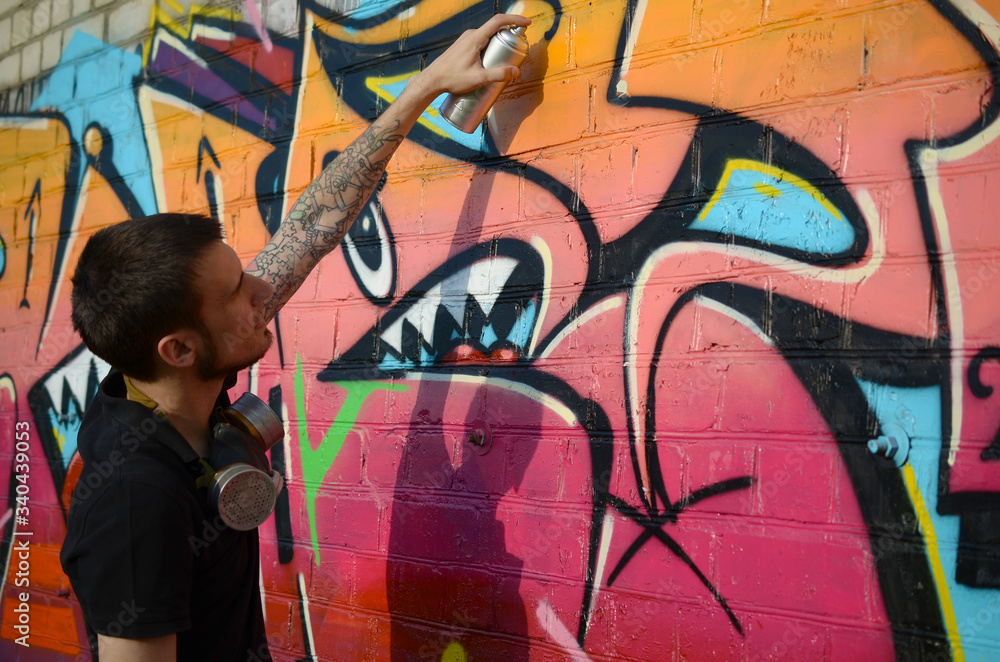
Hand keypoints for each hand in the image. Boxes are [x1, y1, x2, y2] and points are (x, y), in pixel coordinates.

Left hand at [411, 14, 531, 98]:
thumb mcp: (478, 79)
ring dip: (498, 45)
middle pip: (494, 30)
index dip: (515, 19)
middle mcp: (470, 35)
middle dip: (508, 38)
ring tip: (503, 62)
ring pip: (487, 37)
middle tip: (515, 53)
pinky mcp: (462, 46)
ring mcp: (465, 40)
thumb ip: (498, 75)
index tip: (527, 23)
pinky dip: (489, 48)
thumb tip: (516, 71)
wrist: (432, 80)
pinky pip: (480, 42)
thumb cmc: (452, 79)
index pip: (498, 21)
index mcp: (475, 38)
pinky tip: (489, 63)